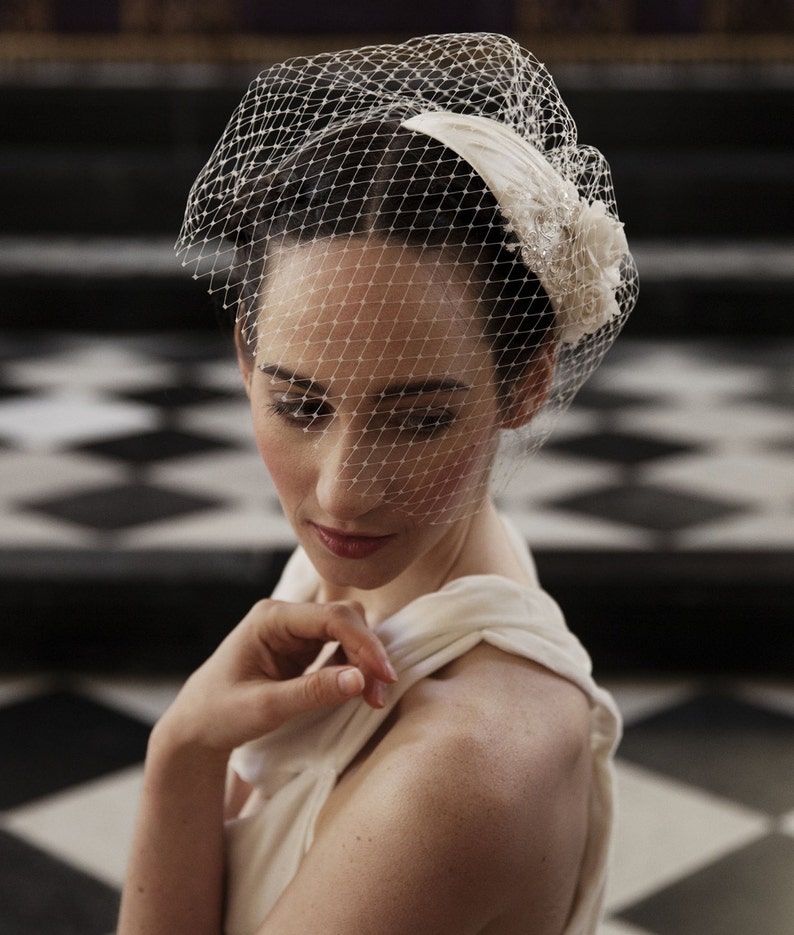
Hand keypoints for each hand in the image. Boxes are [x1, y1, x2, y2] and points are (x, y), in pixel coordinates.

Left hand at [155, 600, 396, 756]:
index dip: (364, 643)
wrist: (195, 729)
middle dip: (367, 654)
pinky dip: (354, 668)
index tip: (384, 676)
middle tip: (377, 696)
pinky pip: (340, 649)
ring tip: (372, 698)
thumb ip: (312, 692)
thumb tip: (361, 679)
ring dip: (364, 662)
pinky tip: (358, 691)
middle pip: (345, 619)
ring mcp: (294, 632)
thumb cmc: (218, 715)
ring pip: (347, 633)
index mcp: (271, 618)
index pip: (332, 618)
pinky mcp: (302, 649)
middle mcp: (285, 617)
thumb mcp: (264, 708)